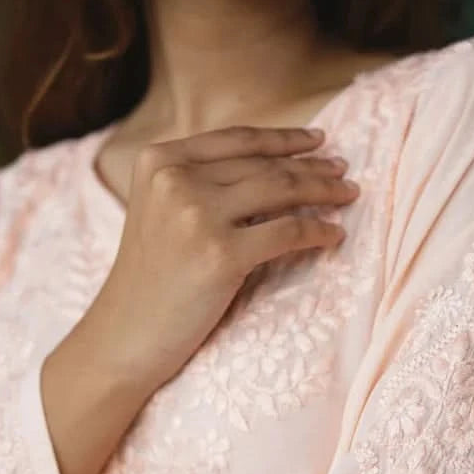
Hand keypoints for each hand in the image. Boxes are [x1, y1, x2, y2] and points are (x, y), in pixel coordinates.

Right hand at [87, 126, 358, 395]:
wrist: (124, 336)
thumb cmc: (150, 281)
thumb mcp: (160, 212)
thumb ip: (198, 183)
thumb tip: (273, 167)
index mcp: (158, 160)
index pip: (236, 139)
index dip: (283, 138)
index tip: (319, 139)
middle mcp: (175, 179)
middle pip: (263, 165)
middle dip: (311, 166)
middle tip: (344, 171)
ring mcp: (197, 215)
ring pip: (281, 191)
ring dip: (324, 191)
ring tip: (349, 195)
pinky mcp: (221, 255)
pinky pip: (288, 232)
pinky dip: (318, 231)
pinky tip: (335, 234)